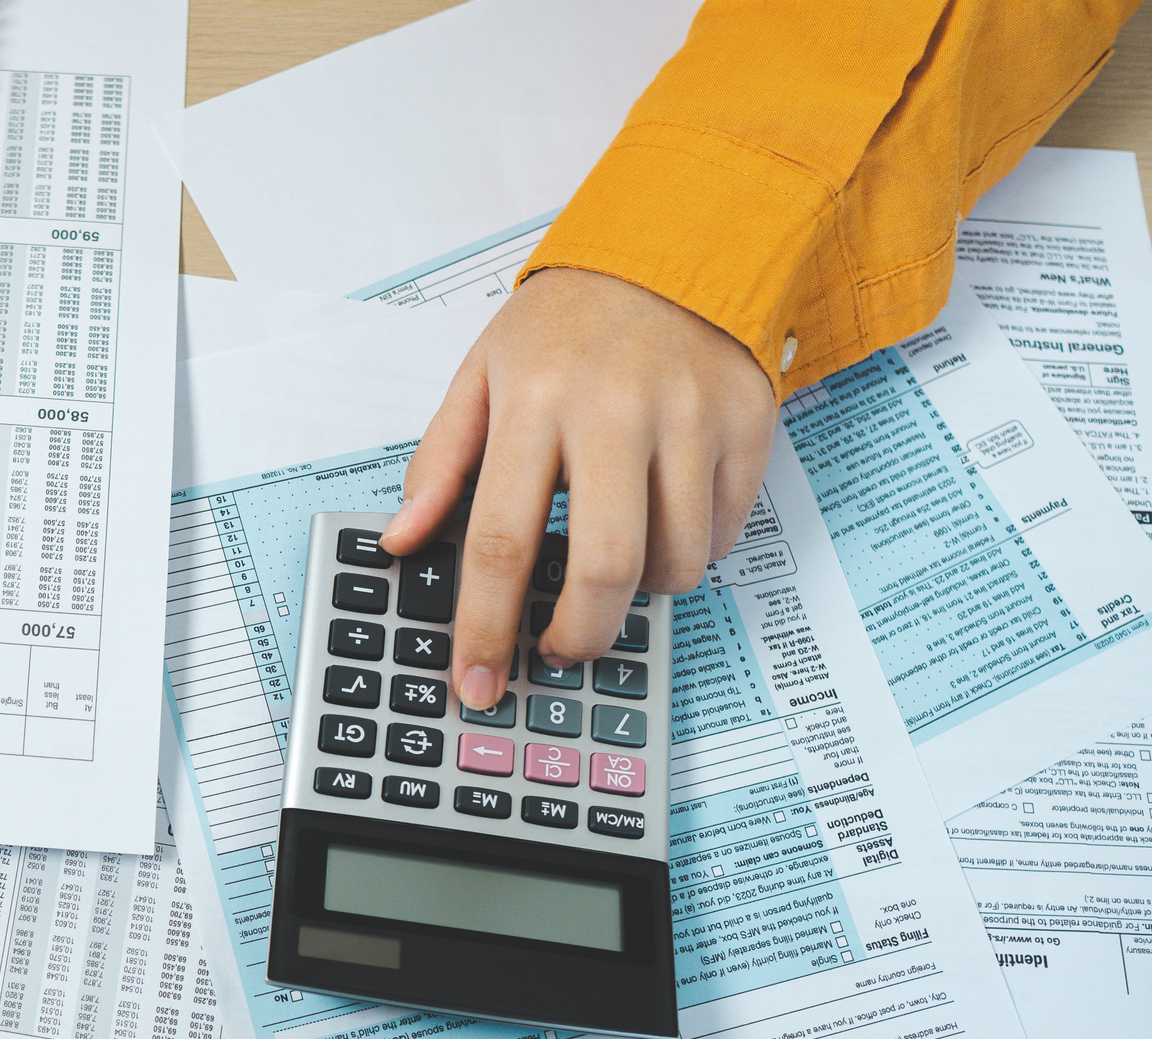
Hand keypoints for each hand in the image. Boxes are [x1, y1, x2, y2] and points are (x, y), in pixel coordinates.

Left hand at [379, 268, 776, 710]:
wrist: (676, 244)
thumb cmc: (568, 320)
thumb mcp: (482, 374)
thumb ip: (440, 461)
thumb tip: (402, 540)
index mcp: (535, 401)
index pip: (501, 541)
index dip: (486, 626)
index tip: (476, 681)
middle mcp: (617, 412)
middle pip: (604, 569)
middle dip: (577, 636)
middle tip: (558, 650)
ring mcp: (692, 419)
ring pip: (676, 562)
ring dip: (641, 594)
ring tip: (613, 569)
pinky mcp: (749, 426)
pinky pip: (725, 533)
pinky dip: (692, 550)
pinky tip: (664, 520)